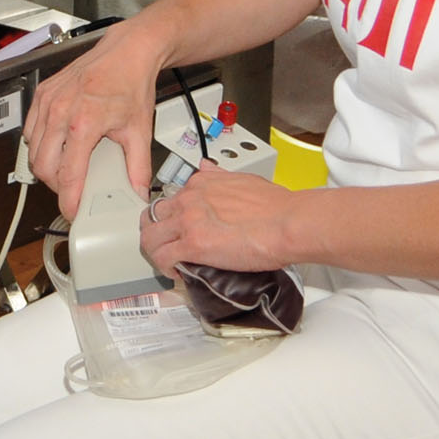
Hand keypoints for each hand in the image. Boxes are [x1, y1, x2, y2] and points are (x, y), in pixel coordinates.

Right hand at [23, 25, 165, 216]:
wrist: (128, 51)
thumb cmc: (131, 83)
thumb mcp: (139, 130)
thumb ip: (138, 167)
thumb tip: (137, 191)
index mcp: (84, 123)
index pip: (68, 174)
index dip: (68, 200)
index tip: (72, 211)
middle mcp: (60, 111)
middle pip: (42, 166)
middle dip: (56, 184)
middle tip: (72, 188)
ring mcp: (48, 102)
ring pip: (32, 150)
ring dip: (46, 164)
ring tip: (66, 165)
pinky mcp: (43, 94)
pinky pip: (30, 129)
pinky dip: (39, 142)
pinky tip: (57, 143)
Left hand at [141, 166, 301, 273]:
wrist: (288, 222)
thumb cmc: (276, 206)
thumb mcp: (242, 178)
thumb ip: (219, 175)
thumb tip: (206, 167)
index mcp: (200, 183)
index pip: (171, 199)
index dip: (172, 217)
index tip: (179, 227)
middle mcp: (189, 199)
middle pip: (153, 216)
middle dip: (156, 231)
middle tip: (165, 245)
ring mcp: (188, 221)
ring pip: (150, 237)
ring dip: (155, 251)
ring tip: (166, 261)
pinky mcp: (193, 244)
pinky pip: (163, 257)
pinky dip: (164, 267)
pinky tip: (175, 272)